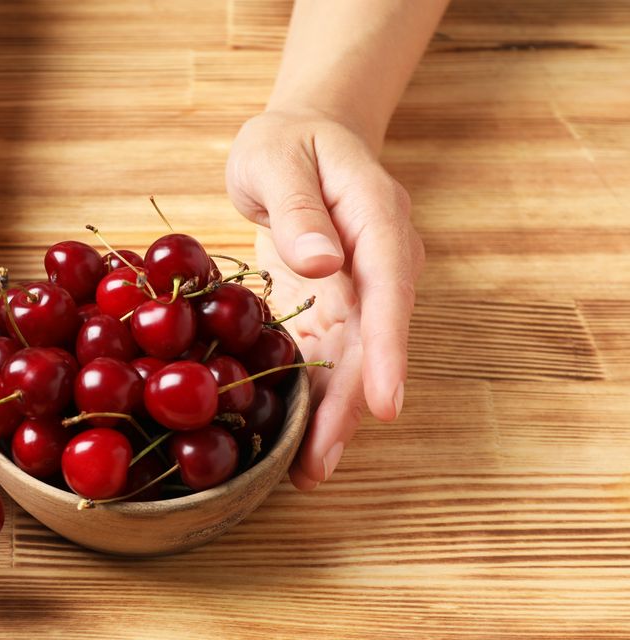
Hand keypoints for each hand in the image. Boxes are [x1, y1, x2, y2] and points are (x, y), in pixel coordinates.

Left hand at [226, 111, 423, 490]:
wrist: (302, 141)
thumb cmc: (286, 143)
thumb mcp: (275, 156)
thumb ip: (297, 206)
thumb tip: (322, 262)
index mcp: (375, 217)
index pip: (391, 286)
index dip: (389, 348)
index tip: (385, 403)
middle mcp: (381, 261)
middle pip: (375, 340)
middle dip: (353, 405)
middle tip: (321, 463)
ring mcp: (362, 288)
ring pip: (356, 360)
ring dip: (335, 415)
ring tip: (307, 471)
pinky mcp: (336, 306)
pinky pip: (330, 357)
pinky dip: (315, 397)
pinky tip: (294, 439)